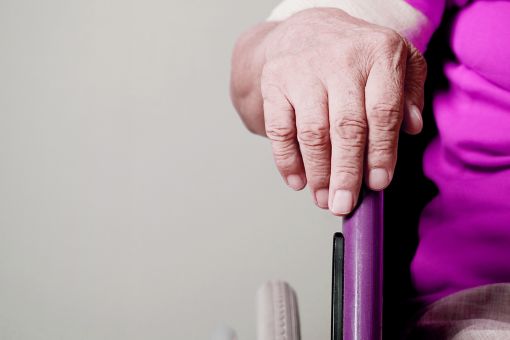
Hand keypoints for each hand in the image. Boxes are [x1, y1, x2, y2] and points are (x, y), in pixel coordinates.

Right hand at [260, 8, 425, 214]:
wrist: (306, 29)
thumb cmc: (356, 54)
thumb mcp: (395, 59)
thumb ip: (410, 91)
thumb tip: (412, 128)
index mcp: (378, 53)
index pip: (383, 112)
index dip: (382, 153)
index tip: (378, 183)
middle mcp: (340, 60)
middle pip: (346, 127)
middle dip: (346, 173)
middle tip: (345, 204)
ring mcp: (303, 71)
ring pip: (312, 133)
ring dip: (317, 173)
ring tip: (323, 198)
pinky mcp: (275, 83)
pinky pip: (279, 129)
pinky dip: (286, 160)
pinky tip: (297, 181)